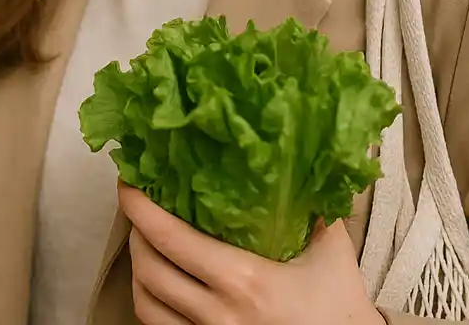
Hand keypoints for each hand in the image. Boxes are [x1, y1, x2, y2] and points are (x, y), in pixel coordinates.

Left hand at [118, 182, 386, 324]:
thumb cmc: (340, 306)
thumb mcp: (333, 249)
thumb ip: (315, 203)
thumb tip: (298, 159)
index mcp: (243, 281)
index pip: (170, 239)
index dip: (139, 208)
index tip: (128, 182)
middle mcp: (217, 314)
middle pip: (148, 269)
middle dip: (134, 232)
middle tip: (139, 205)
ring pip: (145, 305)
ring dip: (138, 269)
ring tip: (145, 243)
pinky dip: (151, 303)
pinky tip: (160, 283)